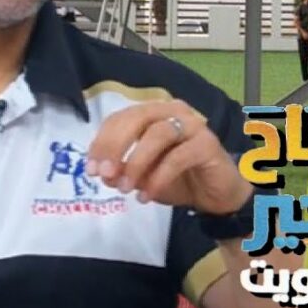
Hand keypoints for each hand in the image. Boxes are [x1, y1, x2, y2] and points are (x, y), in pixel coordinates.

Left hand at [85, 100, 251, 214]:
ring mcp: (192, 125)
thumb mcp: (143, 177)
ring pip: (157, 134)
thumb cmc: (179, 179)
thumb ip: (123, 171)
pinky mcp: (207, 144)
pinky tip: (147, 195)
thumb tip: (103, 173)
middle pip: (137, 118)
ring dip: (136, 162)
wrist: (217, 195)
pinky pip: (177, 157)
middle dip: (115, 146)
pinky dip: (158, 177)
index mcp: (154, 114)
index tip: (90, 169)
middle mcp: (173, 111)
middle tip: (103, 173)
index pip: (121, 118)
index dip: (102, 142)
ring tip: (125, 188)